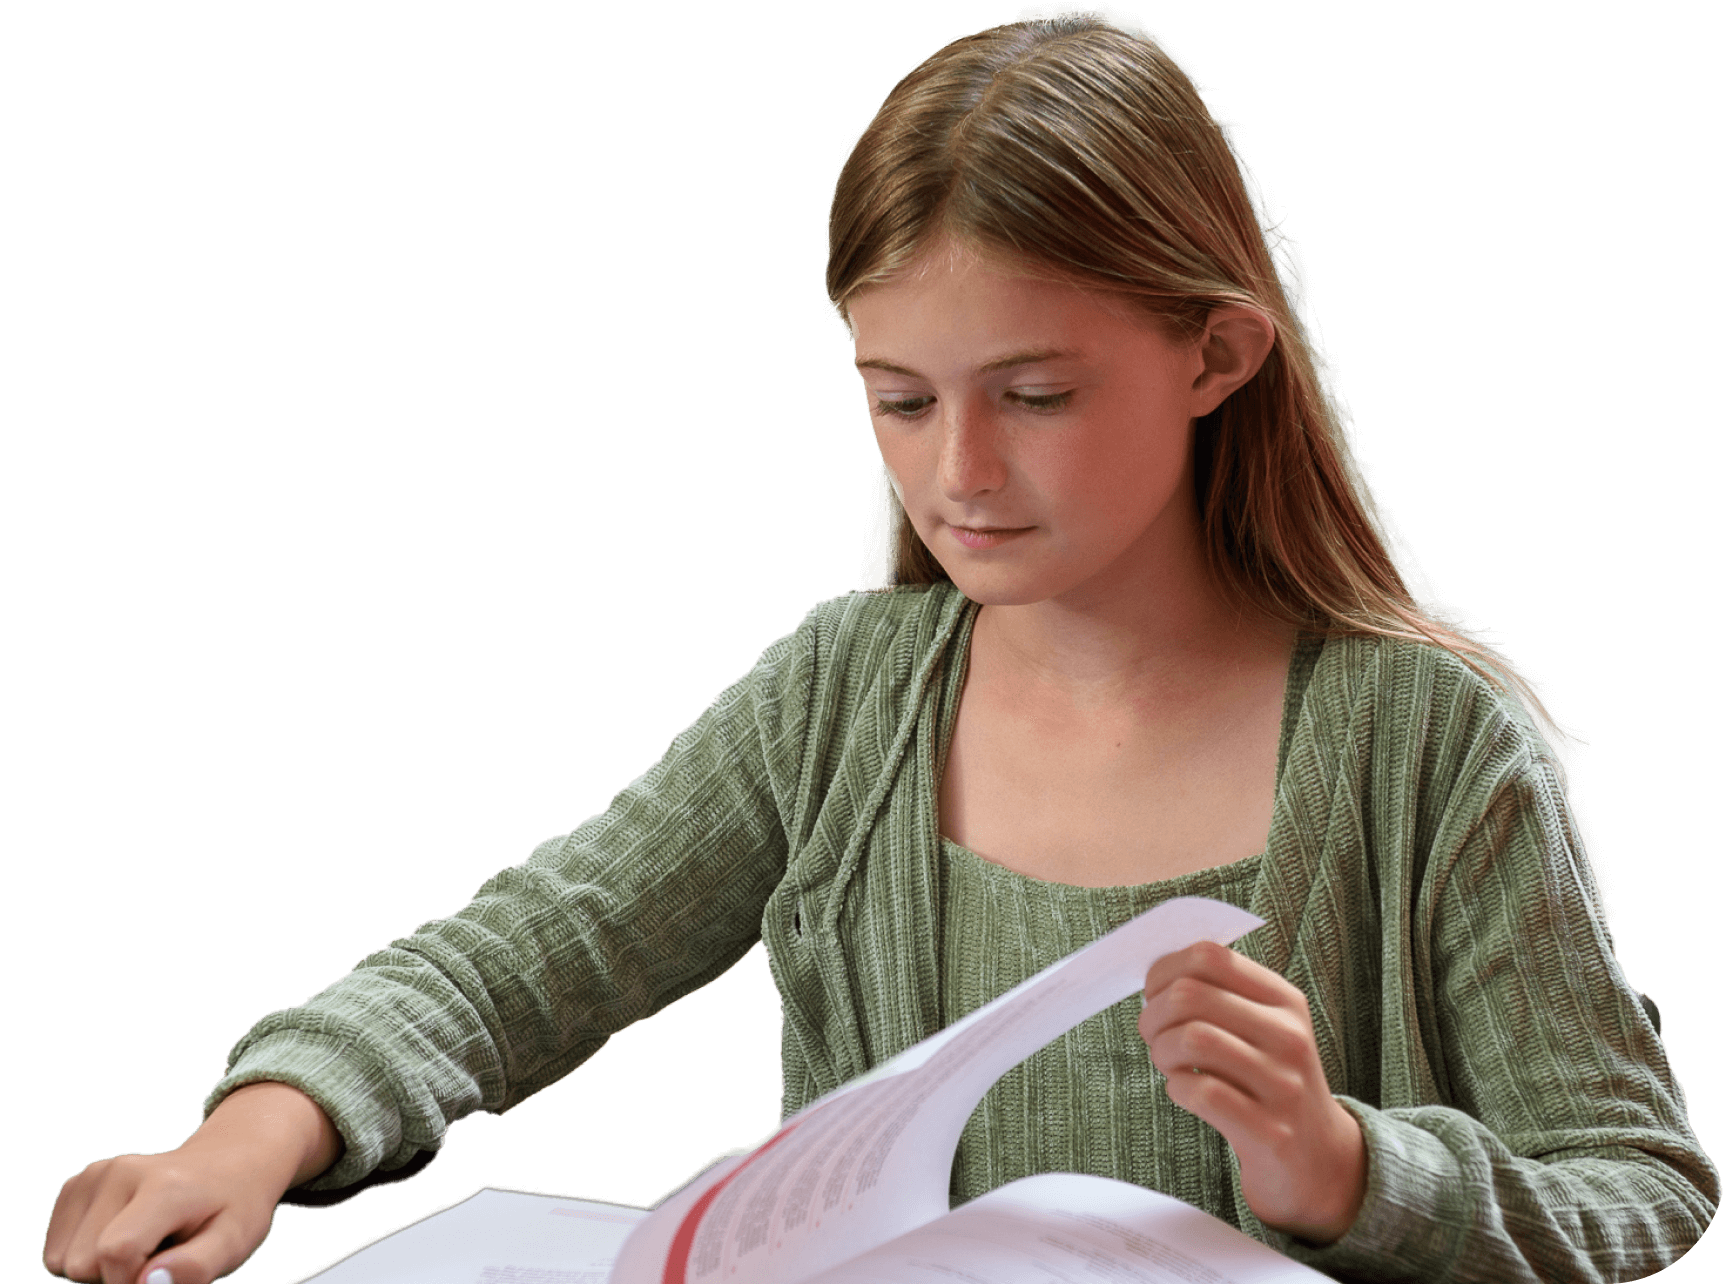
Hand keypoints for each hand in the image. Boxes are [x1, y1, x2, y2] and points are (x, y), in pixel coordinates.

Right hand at [43, 1146, 285, 1283]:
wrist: (229, 1162)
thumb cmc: (233, 1208)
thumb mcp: (233, 1242)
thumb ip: (195, 1267)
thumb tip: (147, 1282)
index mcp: (165, 1187)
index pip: (116, 1252)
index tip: (160, 1279)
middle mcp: (121, 1172)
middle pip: (81, 1263)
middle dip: (115, 1278)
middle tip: (158, 1257)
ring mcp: (95, 1174)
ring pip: (60, 1260)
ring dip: (98, 1269)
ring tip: (143, 1246)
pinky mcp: (77, 1183)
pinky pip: (55, 1248)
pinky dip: (83, 1253)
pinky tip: (123, 1236)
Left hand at [1138, 940, 1365, 1245]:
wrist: (1320, 1160)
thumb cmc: (1270, 1083)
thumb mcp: (1262, 1029)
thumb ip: (1219, 995)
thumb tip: (1155, 976)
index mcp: (1284, 1000)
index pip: (1210, 956)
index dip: (1164, 971)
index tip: (1154, 994)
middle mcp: (1289, 1036)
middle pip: (1190, 995)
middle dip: (1153, 1016)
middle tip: (1154, 1036)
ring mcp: (1283, 1084)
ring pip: (1192, 1039)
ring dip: (1162, 1051)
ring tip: (1169, 1064)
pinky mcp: (1270, 1131)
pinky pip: (1201, 1092)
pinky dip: (1178, 1088)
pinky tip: (1186, 1092)